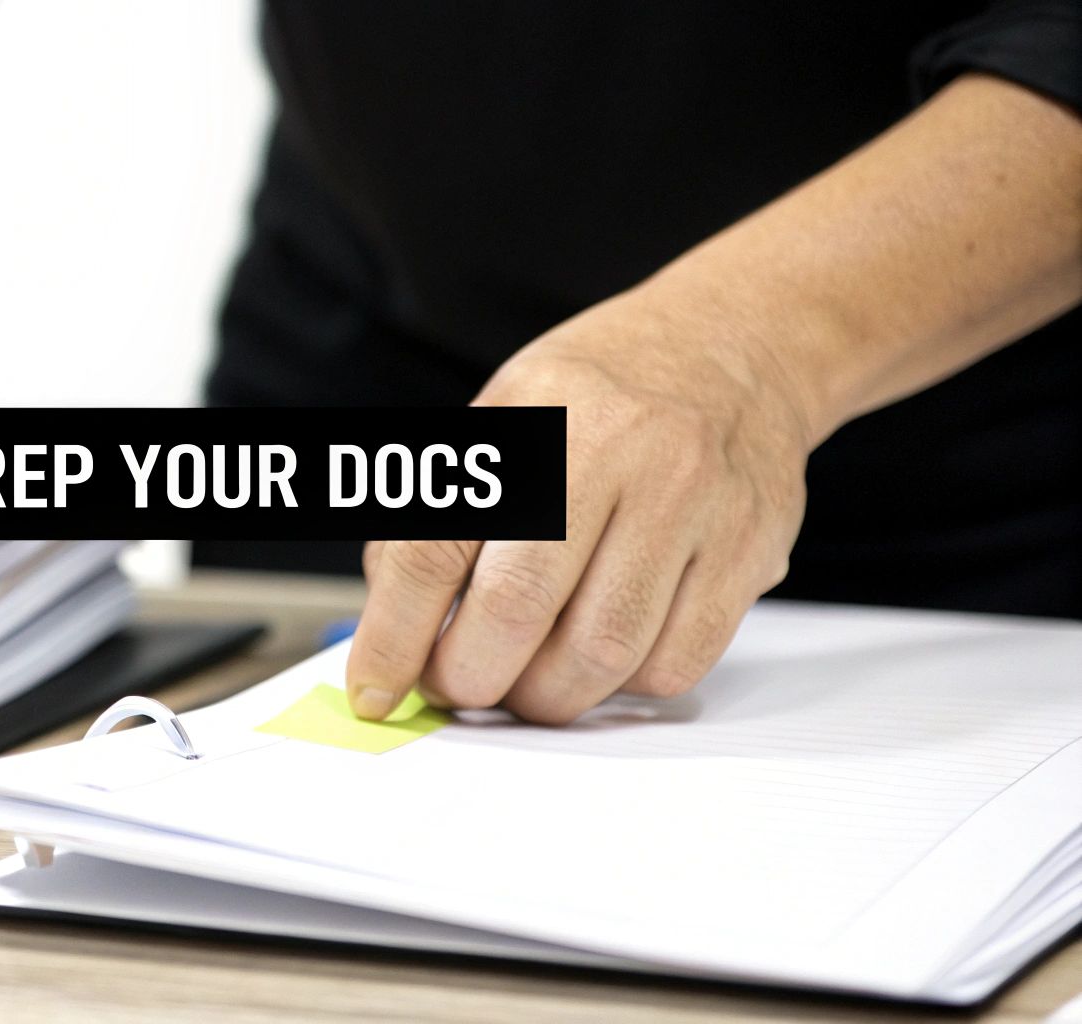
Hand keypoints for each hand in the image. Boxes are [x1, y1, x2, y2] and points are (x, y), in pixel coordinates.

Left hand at [347, 286, 813, 723]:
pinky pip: (675, 663)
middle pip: (517, 608)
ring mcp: (692, 503)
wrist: (735, 341)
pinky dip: (625, 685)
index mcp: (531, 416)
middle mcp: (615, 452)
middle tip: (457, 687)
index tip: (374, 686)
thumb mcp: (503, 414)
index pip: (435, 548)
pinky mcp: (749, 549)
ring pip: (601, 653)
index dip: (394, 635)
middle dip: (470, 677)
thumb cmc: (602, 392)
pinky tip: (607, 657)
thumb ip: (441, 512)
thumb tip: (391, 627)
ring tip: (528, 684)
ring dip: (547, 697)